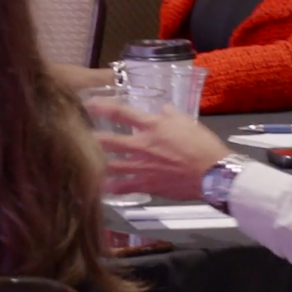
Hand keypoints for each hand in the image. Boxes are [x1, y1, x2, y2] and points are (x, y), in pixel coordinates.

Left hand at [93, 102, 233, 201]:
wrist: (213, 173)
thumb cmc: (202, 145)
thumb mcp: (187, 122)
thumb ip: (170, 114)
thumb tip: (161, 109)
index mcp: (152, 126)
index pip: (121, 113)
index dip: (102, 107)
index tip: (89, 104)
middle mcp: (142, 145)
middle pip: (109, 141)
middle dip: (92, 138)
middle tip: (78, 136)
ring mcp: (142, 167)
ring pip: (111, 164)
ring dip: (96, 162)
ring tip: (82, 161)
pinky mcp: (146, 185)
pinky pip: (123, 187)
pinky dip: (110, 187)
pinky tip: (99, 187)